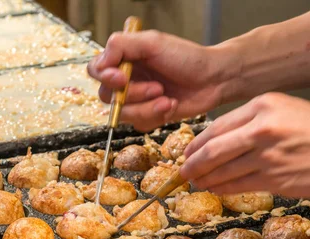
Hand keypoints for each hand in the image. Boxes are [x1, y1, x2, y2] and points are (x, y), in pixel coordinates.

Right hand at [87, 30, 225, 131]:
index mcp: (124, 58)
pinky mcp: (148, 116)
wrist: (213, 79)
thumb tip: (101, 62)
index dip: (105, 77)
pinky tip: (171, 105)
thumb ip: (121, 45)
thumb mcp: (152, 42)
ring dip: (147, 108)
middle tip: (158, 88)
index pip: (96, 69)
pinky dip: (157, 116)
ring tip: (168, 99)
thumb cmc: (187, 57)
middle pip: (108, 96)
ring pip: (124, 114)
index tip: (122, 78)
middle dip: (134, 95)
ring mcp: (137, 99)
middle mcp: (127, 79)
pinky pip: (140, 124)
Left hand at [181, 93, 309, 197]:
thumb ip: (254, 123)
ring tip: (196, 183)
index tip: (187, 153)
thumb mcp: (287, 110)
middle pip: (213, 151)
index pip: (217, 127)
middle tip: (181, 174)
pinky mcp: (277, 179)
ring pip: (224, 172)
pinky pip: (241, 186)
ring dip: (206, 180)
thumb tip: (222, 142)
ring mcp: (269, 155)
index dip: (196, 144)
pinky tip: (217, 189)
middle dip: (192, 165)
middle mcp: (262, 128)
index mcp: (263, 106)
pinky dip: (224, 189)